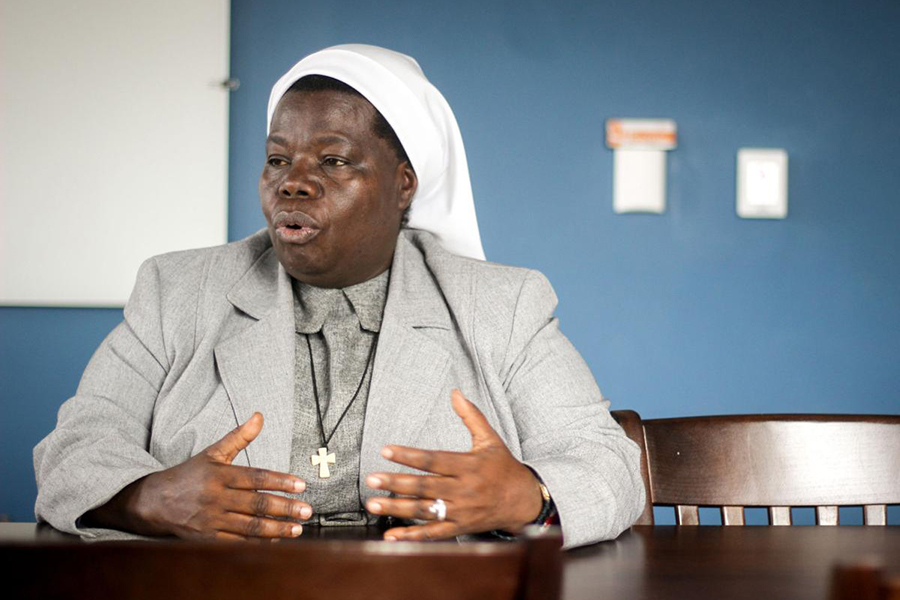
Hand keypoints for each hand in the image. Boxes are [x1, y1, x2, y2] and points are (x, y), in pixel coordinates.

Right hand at [84, 413, 310, 539]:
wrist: (153, 502)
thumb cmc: (189, 475)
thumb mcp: (213, 453)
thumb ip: (239, 437)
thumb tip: (259, 416)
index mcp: (221, 475)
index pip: (256, 477)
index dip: (280, 481)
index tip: (301, 485)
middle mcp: (218, 498)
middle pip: (257, 504)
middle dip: (285, 508)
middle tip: (307, 511)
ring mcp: (212, 520)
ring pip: (250, 526)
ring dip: (276, 529)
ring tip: (297, 528)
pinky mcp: (208, 538)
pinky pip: (237, 542)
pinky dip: (257, 542)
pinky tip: (275, 540)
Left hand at [364, 389, 542, 540]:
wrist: (523, 501)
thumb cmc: (504, 467)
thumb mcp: (490, 439)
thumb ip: (471, 416)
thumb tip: (455, 392)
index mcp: (468, 466)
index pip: (433, 460)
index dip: (408, 455)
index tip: (386, 450)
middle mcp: (464, 490)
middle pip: (425, 486)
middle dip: (396, 483)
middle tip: (371, 479)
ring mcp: (461, 511)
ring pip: (425, 511)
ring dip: (397, 508)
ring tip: (374, 504)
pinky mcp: (460, 527)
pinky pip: (433, 534)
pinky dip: (412, 536)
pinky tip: (391, 535)